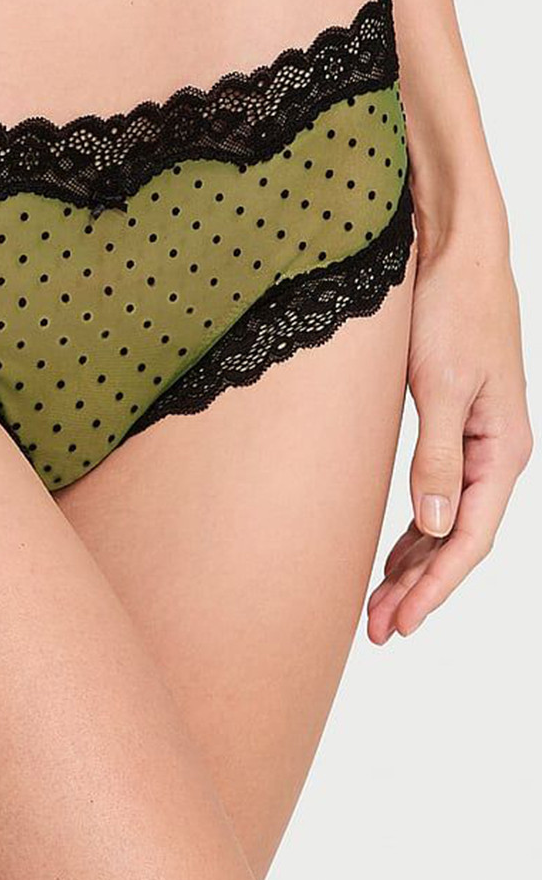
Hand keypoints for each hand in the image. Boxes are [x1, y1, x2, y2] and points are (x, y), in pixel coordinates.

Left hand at [368, 210, 530, 641]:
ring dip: (414, 565)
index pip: (468, 538)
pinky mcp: (452, 422)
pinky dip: (414, 528)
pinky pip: (436, 492)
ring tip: (377, 605)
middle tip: (376, 629)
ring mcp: (476, 439)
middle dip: (418, 588)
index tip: (398, 622)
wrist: (455, 250)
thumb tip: (432, 526)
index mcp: (503, 449)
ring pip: (445, 521)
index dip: (434, 587)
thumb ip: (438, 456)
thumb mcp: (441, 384)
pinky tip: (393, 551)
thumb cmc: (450, 308)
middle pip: (456, 540)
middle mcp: (495, 452)